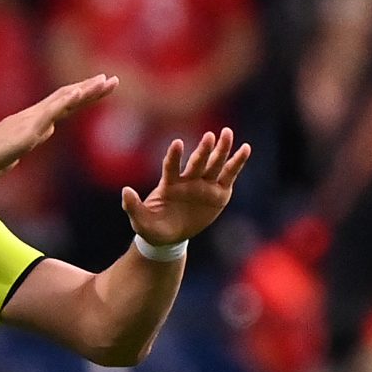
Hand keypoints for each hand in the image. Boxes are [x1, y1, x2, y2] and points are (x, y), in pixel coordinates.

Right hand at [0, 75, 119, 181]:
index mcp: (34, 124)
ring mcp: (30, 121)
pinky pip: (49, 112)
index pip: (64, 107)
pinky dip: (65, 102)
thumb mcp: (15, 154)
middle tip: (112, 79)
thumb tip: (39, 135)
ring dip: (84, 90)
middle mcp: (34, 117)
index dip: (83, 97)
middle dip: (91, 89)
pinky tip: (78, 94)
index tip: (100, 89)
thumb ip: (29, 142)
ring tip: (104, 81)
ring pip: (62, 101)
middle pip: (67, 99)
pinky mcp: (26, 129)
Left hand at [125, 128, 253, 247]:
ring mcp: (204, 185)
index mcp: (170, 185)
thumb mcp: (141, 221)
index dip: (174, 156)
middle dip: (204, 150)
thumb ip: (133, 206)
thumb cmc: (153, 228)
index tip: (178, 144)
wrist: (169, 238)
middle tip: (210, 136)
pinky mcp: (218, 194)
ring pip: (214, 164)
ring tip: (227, 133)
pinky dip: (237, 163)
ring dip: (221, 150)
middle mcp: (188, 181)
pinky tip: (245, 149)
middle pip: (197, 162)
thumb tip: (125, 191)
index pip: (172, 166)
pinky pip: (229, 176)